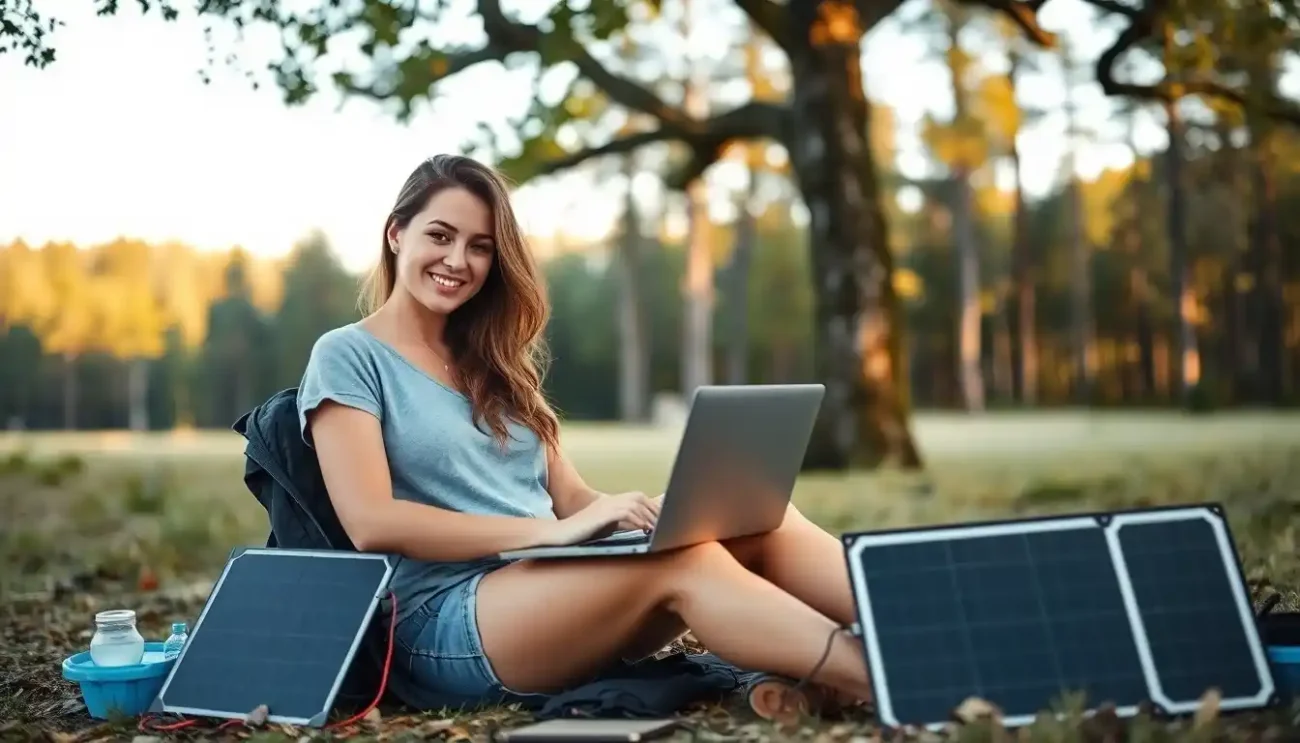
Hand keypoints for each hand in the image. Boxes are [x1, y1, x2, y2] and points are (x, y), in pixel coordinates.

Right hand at [543, 491, 660, 546]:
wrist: (561, 534)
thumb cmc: (584, 532)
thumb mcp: (607, 526)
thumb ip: (624, 523)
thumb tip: (644, 525)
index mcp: (611, 501)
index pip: (638, 497)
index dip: (652, 506)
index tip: (663, 518)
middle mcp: (609, 500)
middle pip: (639, 498)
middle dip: (654, 510)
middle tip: (665, 523)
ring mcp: (605, 506)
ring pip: (634, 504)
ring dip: (648, 515)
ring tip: (656, 527)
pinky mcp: (601, 514)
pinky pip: (624, 512)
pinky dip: (637, 520)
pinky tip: (644, 528)